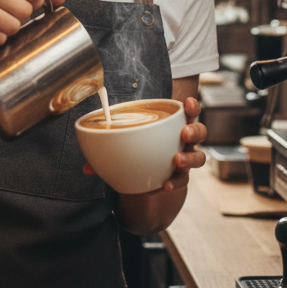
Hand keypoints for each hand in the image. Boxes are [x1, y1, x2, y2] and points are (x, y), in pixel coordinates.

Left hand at [82, 96, 206, 193]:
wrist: (145, 172)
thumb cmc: (139, 147)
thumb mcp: (126, 141)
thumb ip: (108, 149)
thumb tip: (86, 167)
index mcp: (174, 123)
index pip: (190, 112)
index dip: (192, 106)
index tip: (187, 102)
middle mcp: (185, 141)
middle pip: (200, 132)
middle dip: (195, 130)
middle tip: (184, 133)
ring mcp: (185, 159)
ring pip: (199, 157)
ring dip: (190, 157)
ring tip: (177, 160)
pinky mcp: (181, 177)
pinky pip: (183, 180)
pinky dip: (175, 182)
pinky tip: (166, 185)